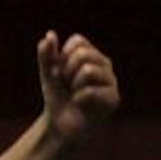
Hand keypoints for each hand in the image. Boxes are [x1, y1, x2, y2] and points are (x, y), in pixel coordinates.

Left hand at [37, 31, 118, 145]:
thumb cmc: (57, 97)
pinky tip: (82, 105)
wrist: (61, 125)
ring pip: (88, 70)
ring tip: (76, 94)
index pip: (78, 41)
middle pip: (83, 54)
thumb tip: (50, 34)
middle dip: (67, 71)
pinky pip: (91, 91)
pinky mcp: (114, 99)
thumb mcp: (48, 73)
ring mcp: (112, 81)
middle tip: (69, 86)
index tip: (61, 72)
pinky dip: (79, 99)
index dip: (63, 56)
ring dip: (74, 85)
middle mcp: (105, 65)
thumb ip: (47, 54)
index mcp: (92, 55)